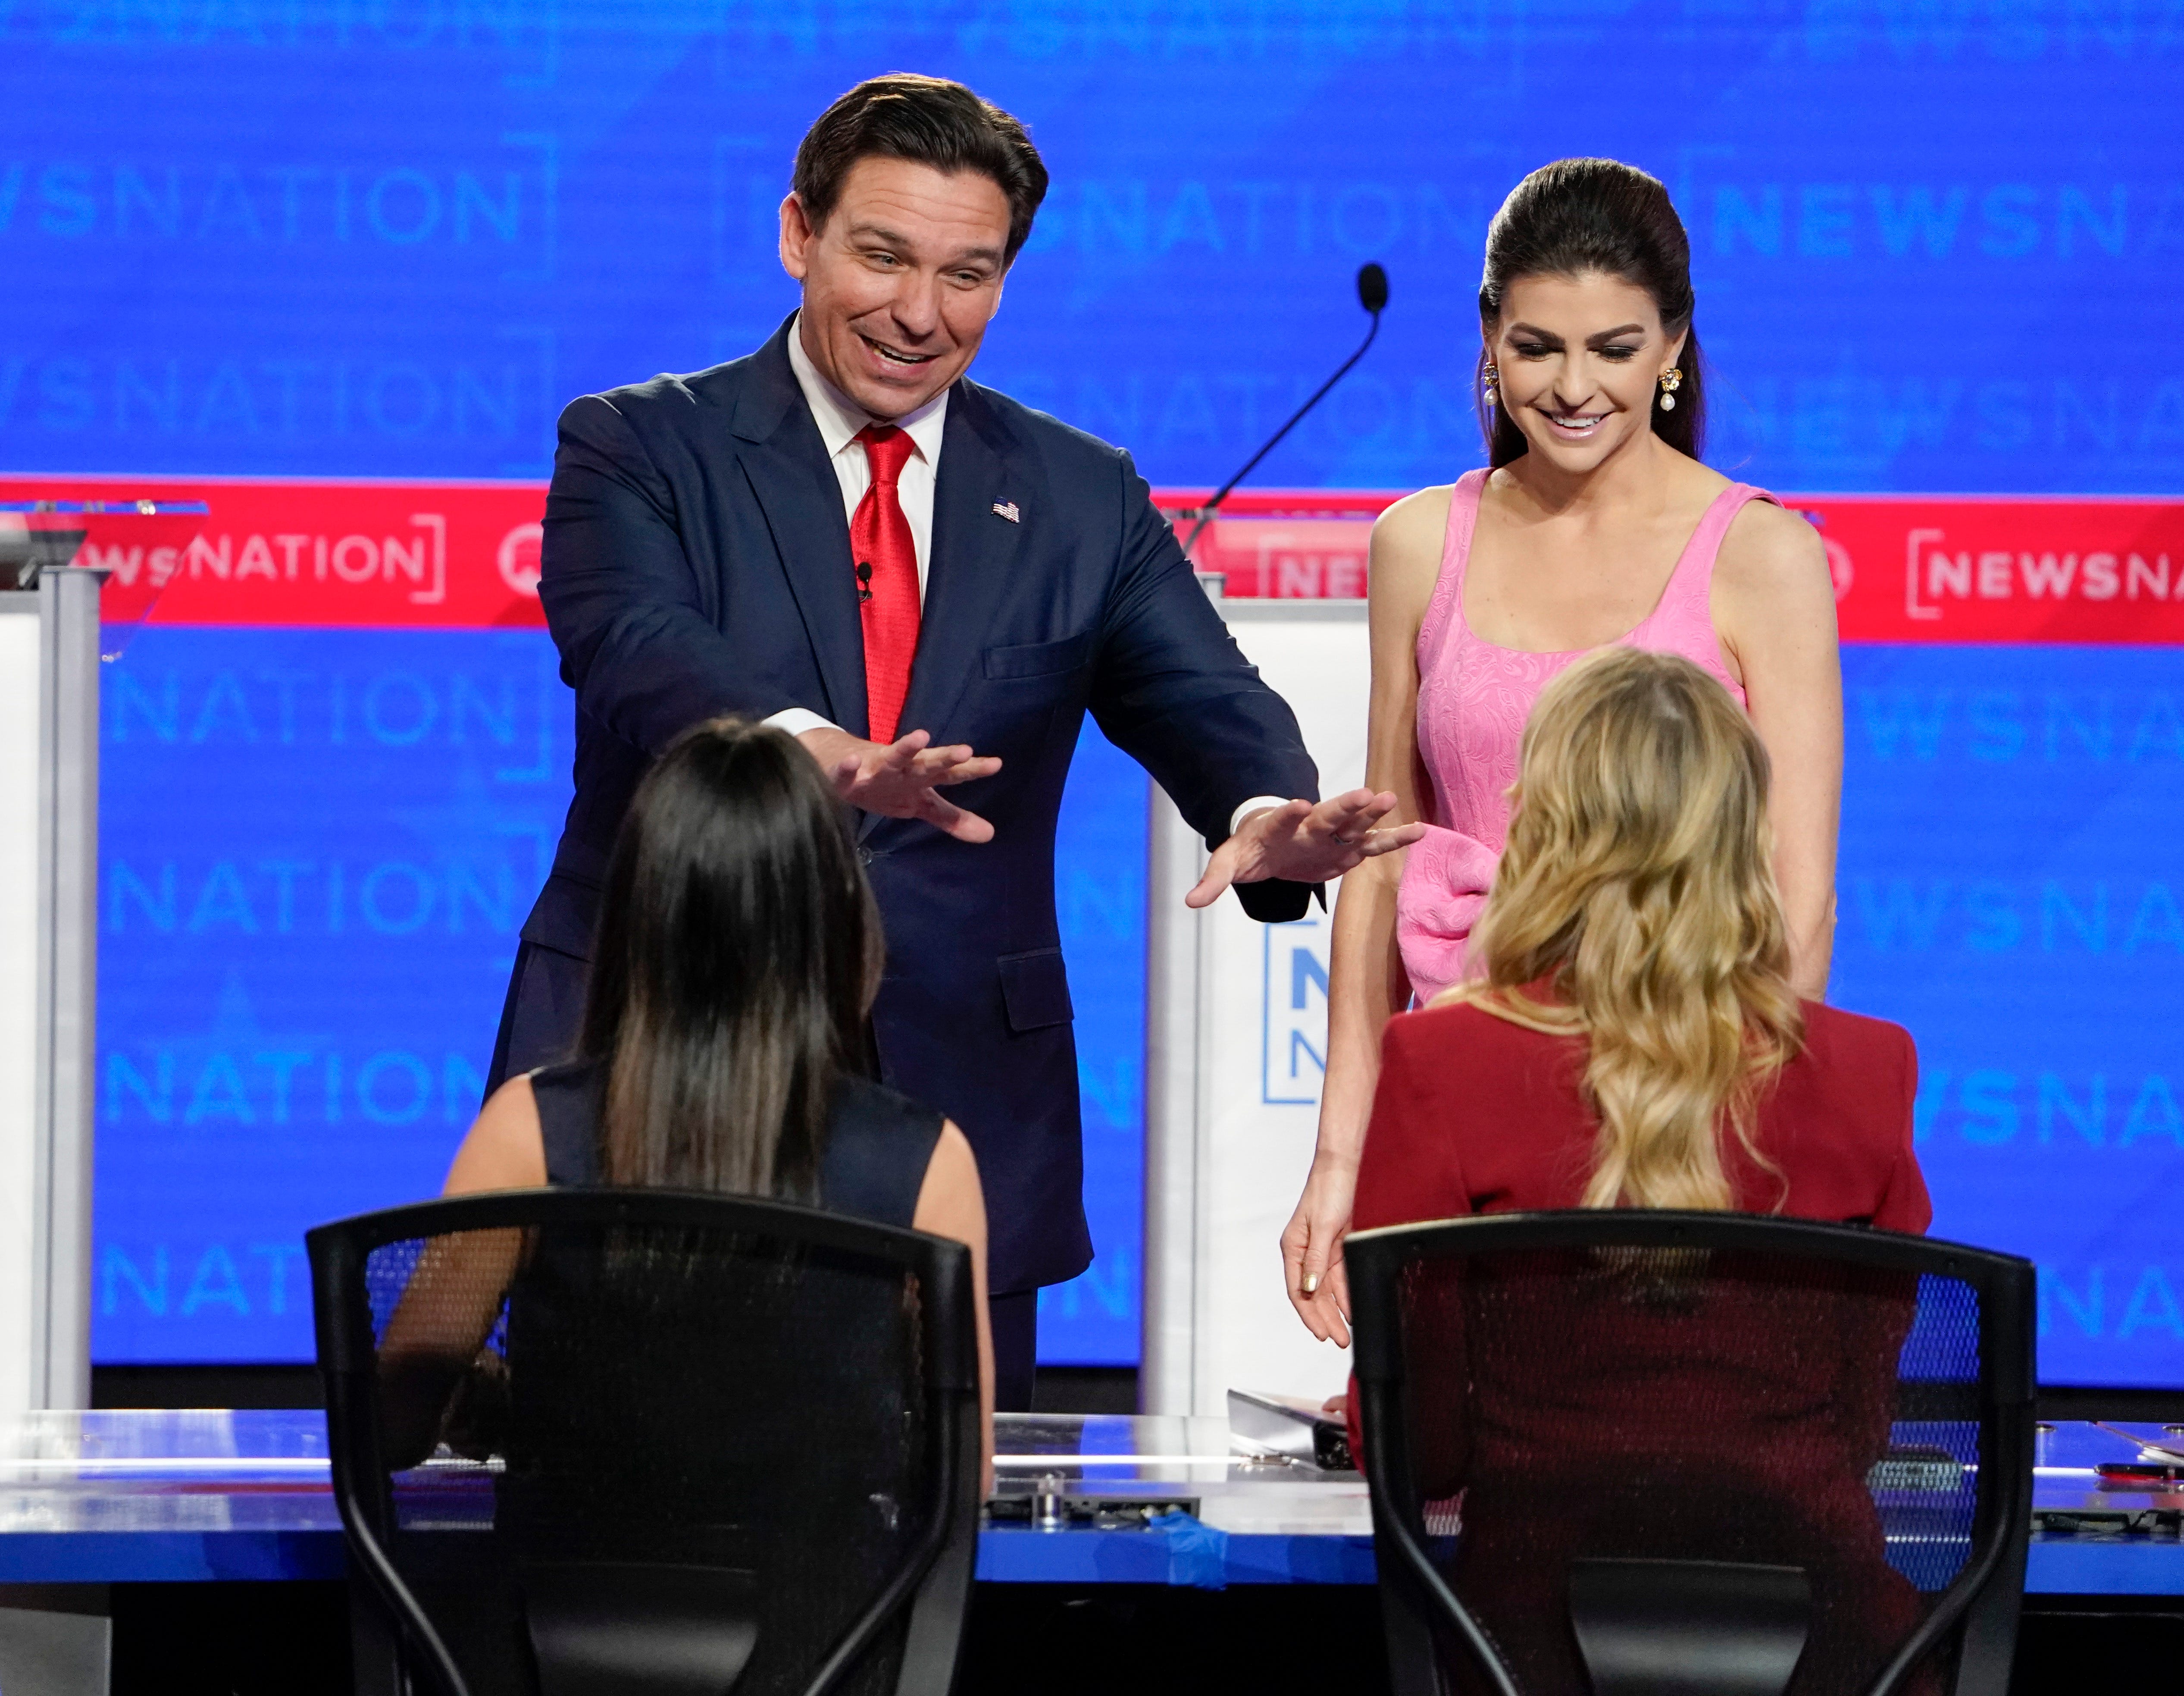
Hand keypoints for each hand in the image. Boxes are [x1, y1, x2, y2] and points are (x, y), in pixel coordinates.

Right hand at [798, 726, 1000, 843]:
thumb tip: (990, 835)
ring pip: (891, 758)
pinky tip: (852, 761)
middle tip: (964, 751)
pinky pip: (845, 773)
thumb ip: (952, 818)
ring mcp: (874, 770)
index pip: (952, 773)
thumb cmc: (889, 785)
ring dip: (905, 748)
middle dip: (945, 757)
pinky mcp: (846, 777)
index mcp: (922, 778)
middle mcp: (903, 770)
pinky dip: (847, 767)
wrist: (841, 763)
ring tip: (920, 737)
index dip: (973, 769)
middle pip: (927, 763)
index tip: (996, 764)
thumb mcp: (922, 804)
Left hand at [1185, 789, 1424, 908]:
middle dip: (1346, 806)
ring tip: (1392, 800)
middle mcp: (1309, 826)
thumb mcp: (1229, 864)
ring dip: (1372, 815)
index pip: (1282, 818)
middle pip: (1328, 814)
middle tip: (1367, 793)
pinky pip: (1375, 843)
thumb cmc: (1250, 850)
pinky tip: (1420, 831)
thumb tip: (1191, 901)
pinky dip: (1395, 838)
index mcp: (1277, 827)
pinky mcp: (1347, 849)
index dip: (1289, 812)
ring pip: (1355, 823)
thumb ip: (1214, 880)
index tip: (1298, 803)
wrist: (1270, 845)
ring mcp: (1331, 836)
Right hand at [1281, 1152, 1358, 1346]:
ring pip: (1327, 1290)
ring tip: (1347, 1333)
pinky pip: (1340, 1277)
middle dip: (1325, 1320)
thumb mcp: (1324, 1227)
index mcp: (1293, 1248)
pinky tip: (1352, 1309)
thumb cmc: (1328, 1191)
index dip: (1310, 1315)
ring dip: (1337, 1311)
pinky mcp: (1336, 1246)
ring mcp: (1321, 1251)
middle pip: (1313, 1295)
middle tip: (1340, 1341)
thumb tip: (1310, 1290)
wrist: (1342, 1167)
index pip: (1299, 1291)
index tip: (1322, 1335)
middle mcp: (1304, 1253)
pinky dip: (1346, 1294)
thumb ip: (1317, 1260)